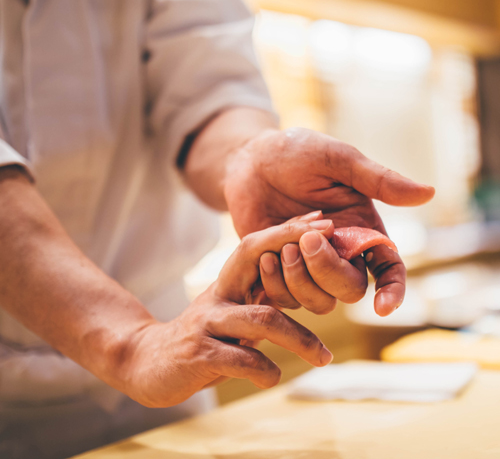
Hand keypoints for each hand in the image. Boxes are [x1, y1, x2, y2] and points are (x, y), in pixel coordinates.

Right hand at [118, 219, 333, 407]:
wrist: (148, 361)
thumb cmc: (204, 337)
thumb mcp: (232, 314)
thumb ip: (262, 302)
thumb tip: (306, 291)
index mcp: (228, 282)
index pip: (258, 245)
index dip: (290, 232)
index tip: (324, 225)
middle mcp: (218, 295)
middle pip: (265, 269)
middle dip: (304, 276)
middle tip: (336, 299)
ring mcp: (208, 323)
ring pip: (263, 319)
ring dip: (300, 339)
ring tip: (323, 357)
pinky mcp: (199, 355)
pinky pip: (244, 360)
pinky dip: (267, 371)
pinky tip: (272, 377)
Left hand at [224, 127, 434, 316]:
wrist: (247, 162)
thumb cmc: (295, 153)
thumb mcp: (338, 160)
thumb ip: (378, 180)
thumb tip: (429, 193)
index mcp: (361, 228)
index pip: (388, 268)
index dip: (392, 291)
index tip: (382, 307)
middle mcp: (339, 252)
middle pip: (350, 289)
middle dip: (329, 271)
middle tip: (307, 239)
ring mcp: (308, 265)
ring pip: (318, 301)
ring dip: (300, 278)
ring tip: (282, 244)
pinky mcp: (280, 271)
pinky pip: (284, 298)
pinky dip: (275, 282)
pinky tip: (265, 255)